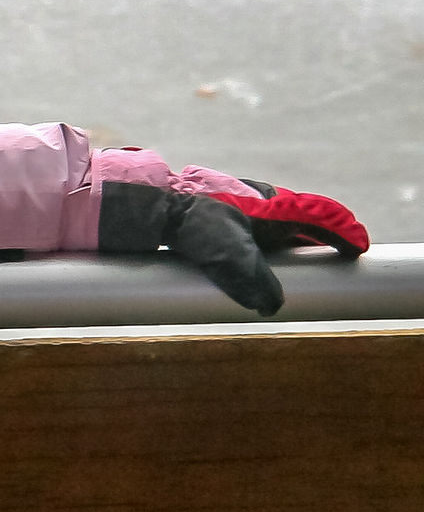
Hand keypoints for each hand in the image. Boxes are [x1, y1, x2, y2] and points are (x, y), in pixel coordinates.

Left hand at [99, 173, 368, 315]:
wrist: (151, 209)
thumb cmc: (191, 223)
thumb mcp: (227, 255)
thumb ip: (253, 280)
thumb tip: (272, 306)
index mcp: (275, 206)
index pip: (323, 216)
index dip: (344, 233)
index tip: (360, 250)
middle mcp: (262, 205)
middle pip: (302, 225)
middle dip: (318, 245)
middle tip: (333, 264)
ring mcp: (240, 213)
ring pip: (275, 234)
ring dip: (287, 253)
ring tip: (295, 276)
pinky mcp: (219, 223)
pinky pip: (251, 241)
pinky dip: (261, 256)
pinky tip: (252, 273)